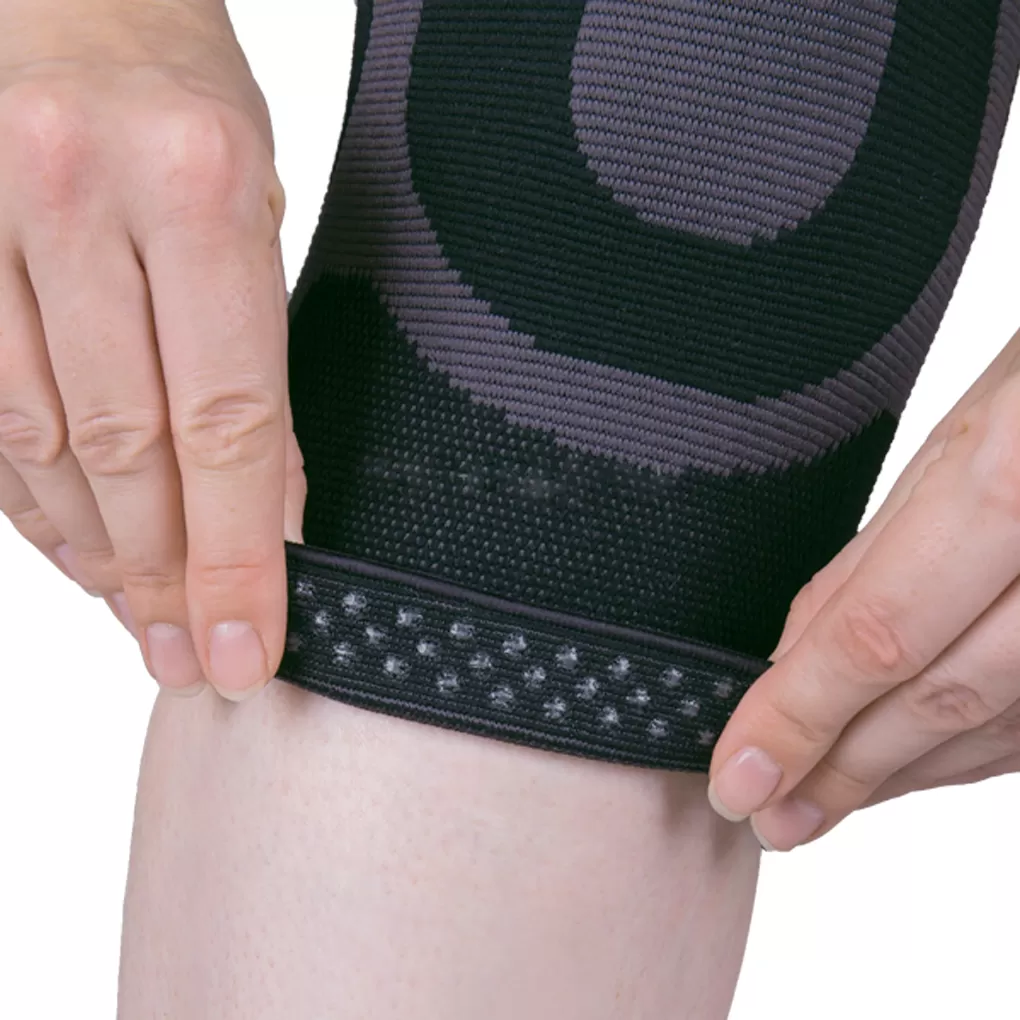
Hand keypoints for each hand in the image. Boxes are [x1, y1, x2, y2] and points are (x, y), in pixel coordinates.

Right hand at [0, 0, 306, 699]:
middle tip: (186, 643)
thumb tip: (266, 511)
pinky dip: (27, 490)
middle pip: (129, 447)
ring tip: (135, 606)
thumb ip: (254, 363)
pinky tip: (71, 539)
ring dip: (93, 544)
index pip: (229, 421)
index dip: (236, 556)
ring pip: (38, 440)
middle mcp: (82, 195)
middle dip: (164, 571)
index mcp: (201, 186)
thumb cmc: (179, 97)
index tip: (242, 644)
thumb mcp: (255, 212)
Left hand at [706, 326, 1019, 849]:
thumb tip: (792, 660)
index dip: (799, 717)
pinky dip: (969, 755)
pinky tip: (912, 772)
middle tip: (771, 814)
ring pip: (993, 726)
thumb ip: (872, 563)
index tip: (740, 774)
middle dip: (841, 769)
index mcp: (1010, 483)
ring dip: (900, 775)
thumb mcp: (946, 452)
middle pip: (936, 697)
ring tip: (823, 806)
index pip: (878, 632)